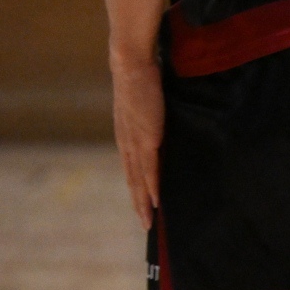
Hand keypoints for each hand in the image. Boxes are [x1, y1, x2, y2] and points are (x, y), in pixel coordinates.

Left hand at [109, 51, 164, 225]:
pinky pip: (150, 169)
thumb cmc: (142, 76)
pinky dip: (152, 187)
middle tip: (146, 225)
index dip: (136, 190)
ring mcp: (135, 143)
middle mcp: (127, 144)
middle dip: (138, 205)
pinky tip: (157, 201)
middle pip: (133, 182)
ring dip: (143, 203)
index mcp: (126, 136)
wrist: (131, 65)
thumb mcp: (147, 100)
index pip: (131, 170)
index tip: (142, 206)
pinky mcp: (146, 138)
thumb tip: (162, 116)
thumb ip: (152, 113)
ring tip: (149, 221)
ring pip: (139, 181)